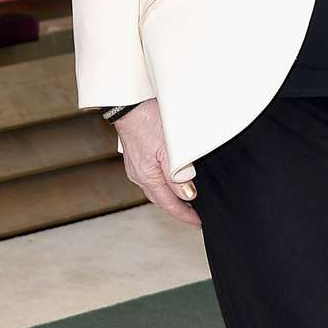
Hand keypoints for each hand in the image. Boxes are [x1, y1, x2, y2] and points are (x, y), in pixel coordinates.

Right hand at [114, 99, 199, 226]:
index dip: (185, 215)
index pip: (169, 204)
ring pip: (156, 189)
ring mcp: (136, 167)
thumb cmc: (148, 122)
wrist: (128, 104)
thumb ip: (178, 175)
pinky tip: (172, 180)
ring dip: (171, 197)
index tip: (198, 223)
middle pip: (161, 200)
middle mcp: (139, 175)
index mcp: (147, 177)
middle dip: (178, 209)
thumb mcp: (168, 149)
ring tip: (187, 200)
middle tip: (195, 215)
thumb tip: (188, 195)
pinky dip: (164, 184)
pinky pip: (152, 178)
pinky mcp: (137, 157)